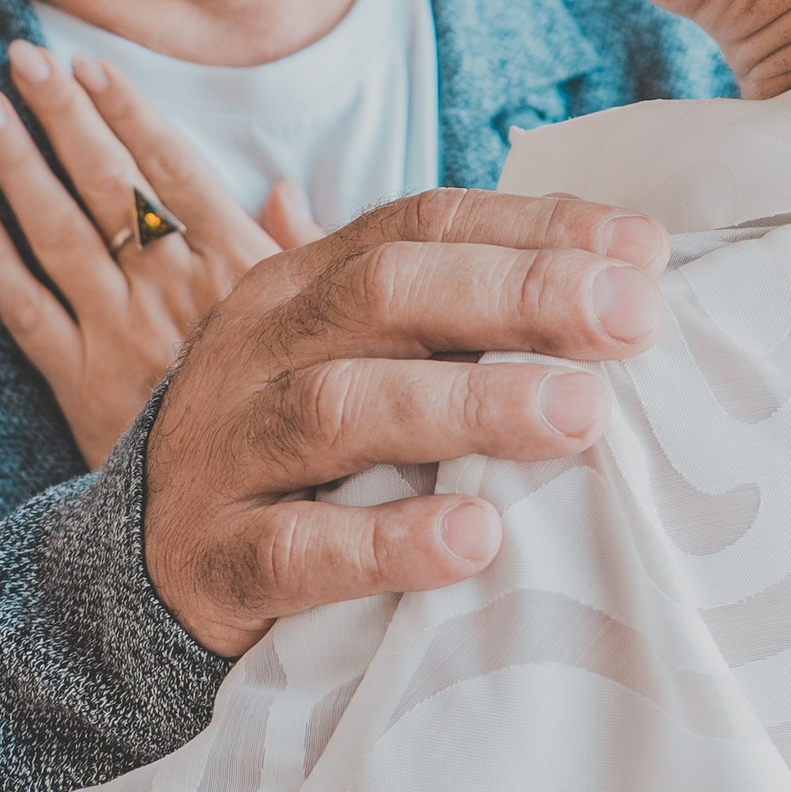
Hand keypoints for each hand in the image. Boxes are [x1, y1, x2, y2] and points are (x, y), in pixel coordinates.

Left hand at [0, 41, 319, 471]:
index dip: (128, 114)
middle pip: (106, 185)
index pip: (172, 170)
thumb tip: (285, 188)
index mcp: (235, 268)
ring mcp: (118, 334)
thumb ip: (300, 253)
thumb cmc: (295, 414)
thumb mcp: (321, 325)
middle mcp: (170, 290)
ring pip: (58, 233)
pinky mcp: (80, 385)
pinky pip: (27, 311)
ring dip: (17, 163)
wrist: (254, 519)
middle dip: (61, 115)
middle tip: (21, 55)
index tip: (90, 65)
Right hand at [142, 187, 669, 656]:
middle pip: (386, 293)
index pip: (423, 225)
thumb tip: (634, 259)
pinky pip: (297, 547)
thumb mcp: (367, 358)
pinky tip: (476, 540)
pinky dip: (387, 544)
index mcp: (308, 282)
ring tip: (578, 417)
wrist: (147, 566)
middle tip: (632, 320)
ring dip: (469, 406)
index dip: (534, 229)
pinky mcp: (215, 558)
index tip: (644, 253)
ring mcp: (230, 450)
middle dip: (519, 295)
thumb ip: (472, 312)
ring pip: (341, 406)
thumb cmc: (303, 453)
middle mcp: (264, 346)